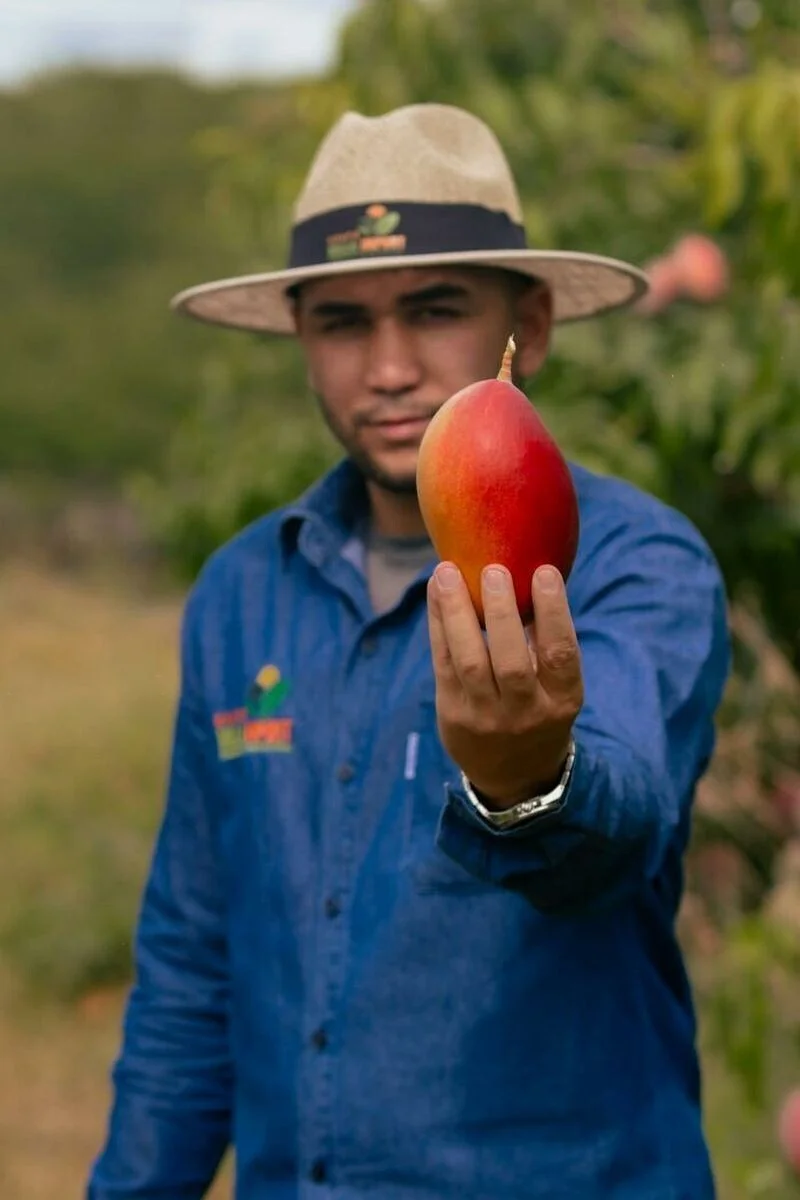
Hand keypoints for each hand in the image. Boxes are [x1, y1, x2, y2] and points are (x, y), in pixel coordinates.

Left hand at [426, 561, 583, 809]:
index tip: (543, 571)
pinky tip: (436, 592)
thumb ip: (545, 642)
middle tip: (493, 569)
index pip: (561, 654)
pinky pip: (443, 664)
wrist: (514, 776)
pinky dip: (438, 624)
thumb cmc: (539, 709)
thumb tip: (524, 570)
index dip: (554, 612)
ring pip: (469, 663)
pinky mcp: (453, 714)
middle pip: (511, 662)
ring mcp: (487, 717)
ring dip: (456, 613)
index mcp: (563, 699)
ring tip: (447, 572)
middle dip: (501, 612)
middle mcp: (527, 712)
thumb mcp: (558, 687)